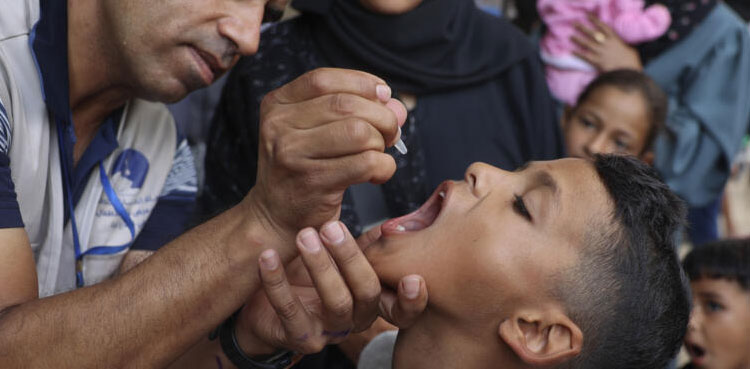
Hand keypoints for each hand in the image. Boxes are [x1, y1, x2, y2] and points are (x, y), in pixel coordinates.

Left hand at [236, 221, 426, 354]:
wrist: (263, 307)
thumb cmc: (308, 277)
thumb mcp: (342, 261)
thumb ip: (369, 245)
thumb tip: (396, 222)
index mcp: (371, 301)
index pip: (402, 310)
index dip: (412, 300)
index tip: (412, 279)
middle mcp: (355, 319)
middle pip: (366, 293)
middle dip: (351, 258)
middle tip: (331, 226)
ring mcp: (328, 332)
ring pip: (335, 302)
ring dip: (320, 266)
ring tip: (304, 236)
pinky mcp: (297, 337)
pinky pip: (289, 310)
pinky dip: (277, 280)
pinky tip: (268, 256)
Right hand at [246, 68, 407, 242]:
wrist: (276, 216)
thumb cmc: (303, 170)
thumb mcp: (317, 132)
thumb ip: (355, 110)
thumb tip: (395, 106)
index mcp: (277, 105)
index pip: (323, 80)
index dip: (361, 82)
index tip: (383, 94)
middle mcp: (279, 126)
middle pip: (347, 105)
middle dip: (381, 117)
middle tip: (390, 133)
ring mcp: (292, 154)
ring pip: (359, 132)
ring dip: (381, 143)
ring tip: (378, 154)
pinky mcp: (312, 182)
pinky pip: (365, 164)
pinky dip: (384, 167)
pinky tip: (377, 174)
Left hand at [571, 14, 642, 71]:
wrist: (628, 70)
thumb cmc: (630, 59)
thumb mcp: (625, 46)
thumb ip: (617, 42)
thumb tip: (612, 42)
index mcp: (614, 38)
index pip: (602, 26)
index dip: (594, 20)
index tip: (587, 16)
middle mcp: (606, 43)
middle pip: (592, 33)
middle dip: (582, 28)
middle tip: (574, 24)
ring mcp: (601, 52)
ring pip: (587, 44)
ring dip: (578, 40)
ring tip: (571, 36)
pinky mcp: (597, 61)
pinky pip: (585, 56)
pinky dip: (578, 54)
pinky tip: (572, 51)